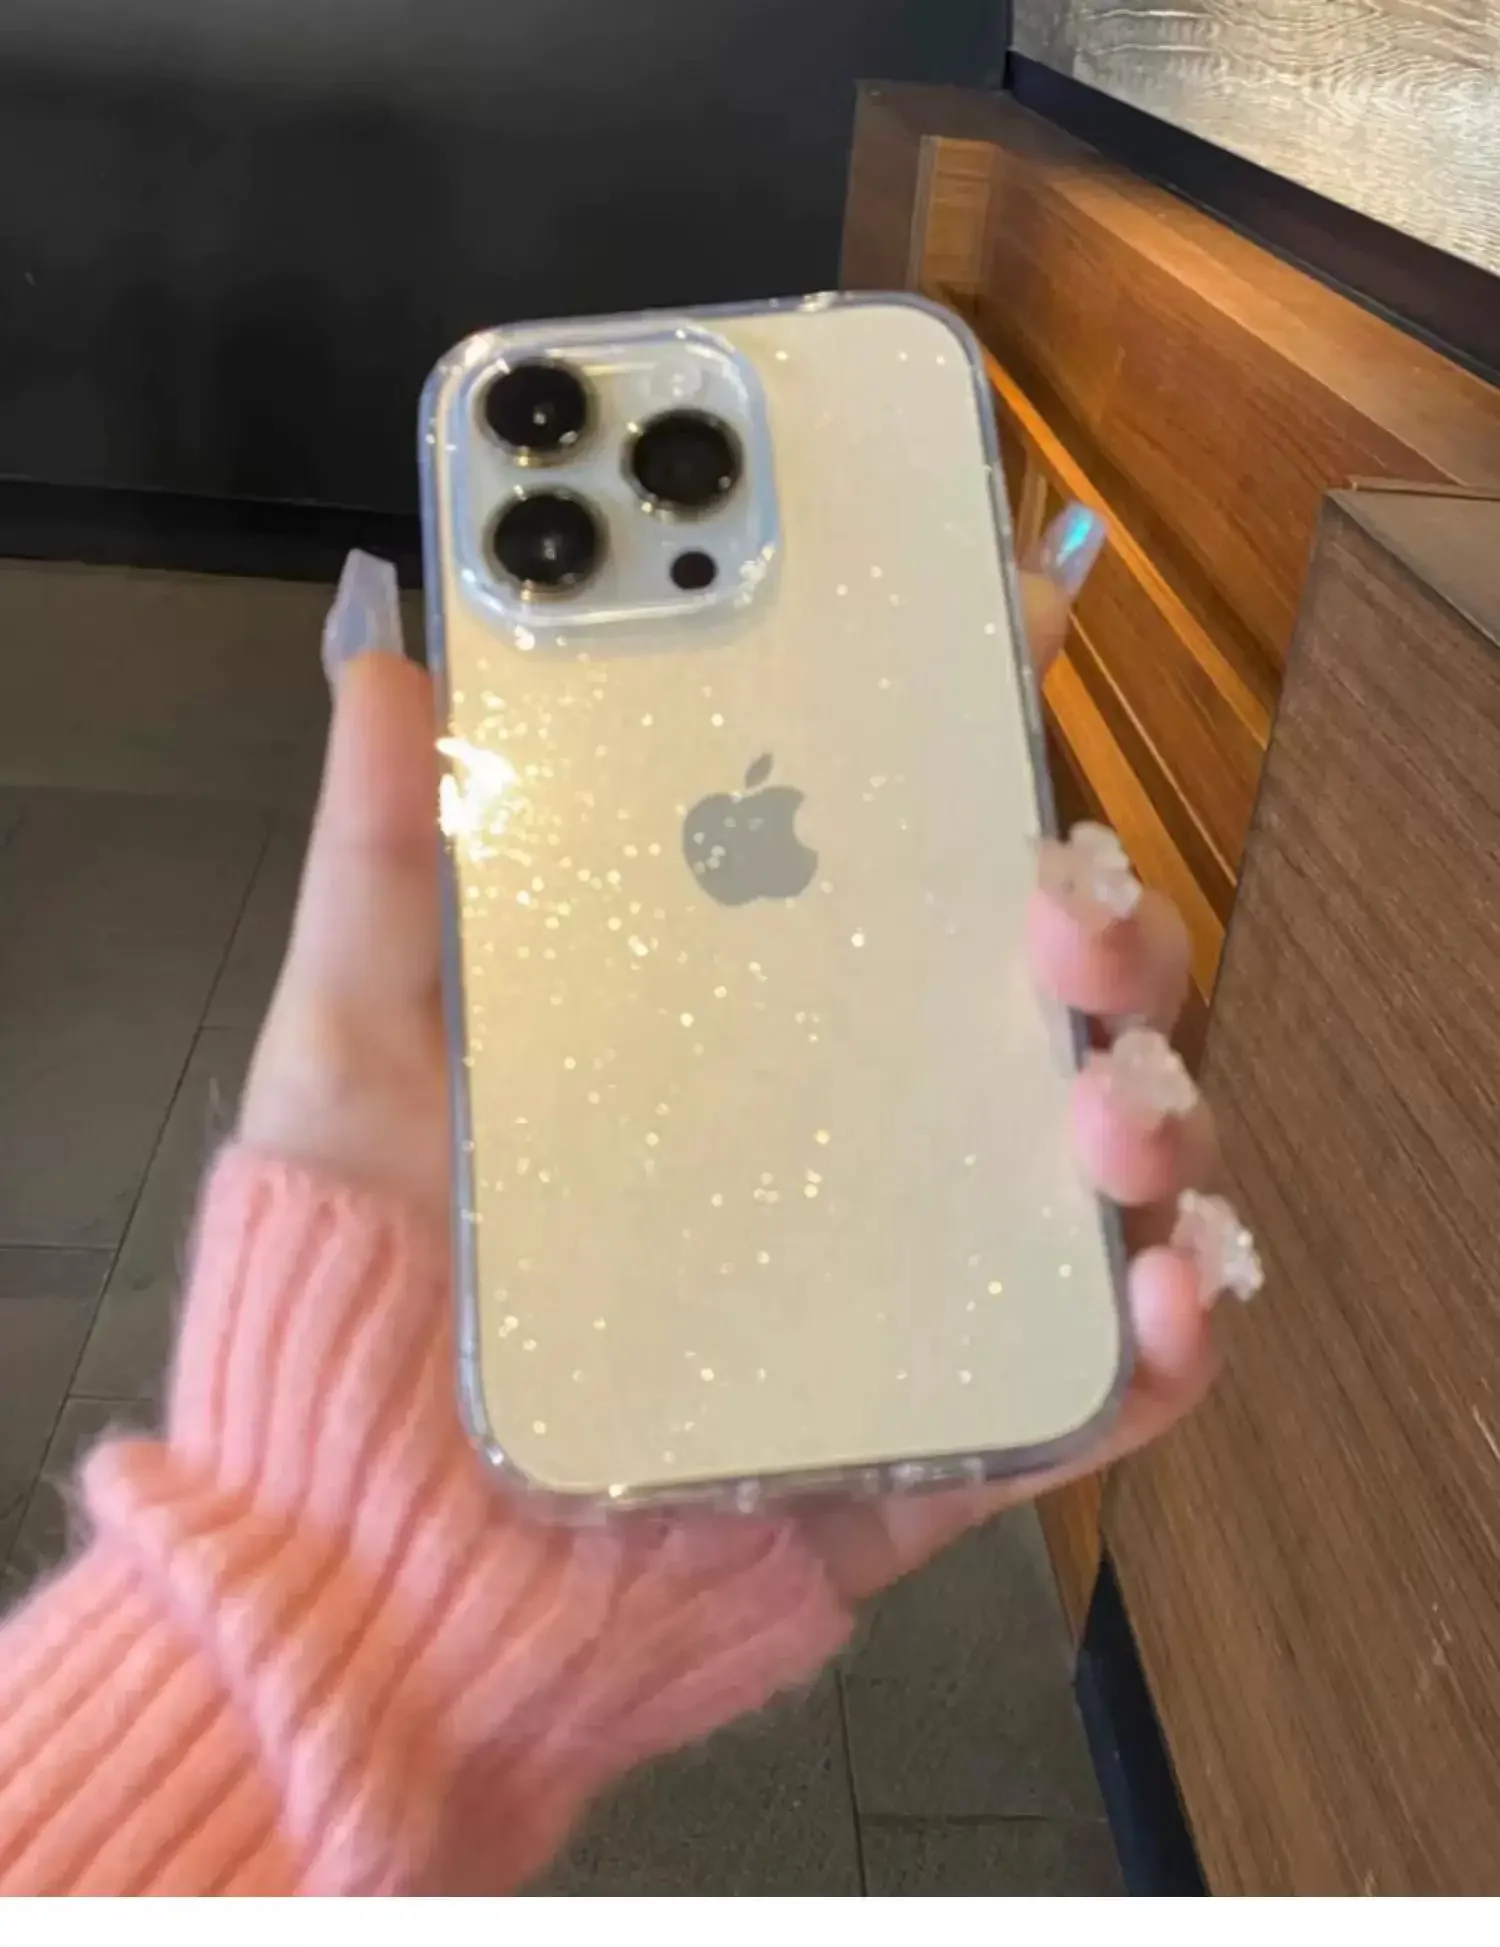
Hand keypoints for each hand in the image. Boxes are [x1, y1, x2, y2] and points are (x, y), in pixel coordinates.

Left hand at [239, 517, 1248, 1610]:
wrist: (359, 1568)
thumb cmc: (349, 1296)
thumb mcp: (349, 1053)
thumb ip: (381, 867)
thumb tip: (383, 666)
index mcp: (736, 1031)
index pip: (888, 869)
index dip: (971, 754)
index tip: (1017, 634)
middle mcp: (842, 1138)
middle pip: (1028, 1010)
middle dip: (1098, 934)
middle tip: (1059, 909)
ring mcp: (897, 1288)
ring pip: (1088, 1178)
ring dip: (1157, 1114)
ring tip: (1111, 1110)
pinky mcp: (924, 1443)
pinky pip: (1084, 1395)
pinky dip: (1159, 1346)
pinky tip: (1158, 1294)